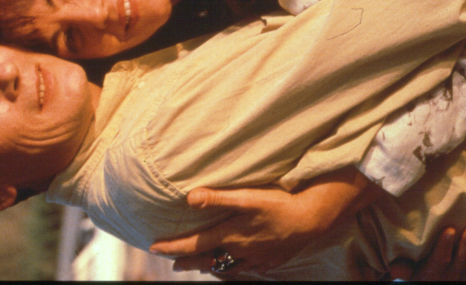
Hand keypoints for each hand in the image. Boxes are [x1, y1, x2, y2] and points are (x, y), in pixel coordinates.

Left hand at [149, 169, 381, 275]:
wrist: (311, 219)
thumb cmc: (279, 205)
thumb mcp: (248, 197)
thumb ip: (218, 197)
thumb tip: (189, 198)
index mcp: (230, 235)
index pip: (194, 244)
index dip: (172, 246)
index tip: (153, 247)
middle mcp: (239, 250)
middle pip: (206, 259)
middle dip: (186, 260)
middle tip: (171, 262)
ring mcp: (255, 259)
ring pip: (225, 266)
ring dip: (208, 264)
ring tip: (196, 264)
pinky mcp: (269, 261)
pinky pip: (244, 268)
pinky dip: (232, 267)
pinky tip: (234, 264)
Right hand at [386, 224, 465, 280]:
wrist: (438, 284)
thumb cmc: (419, 272)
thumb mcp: (409, 272)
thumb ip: (402, 269)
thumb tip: (393, 267)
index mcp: (434, 271)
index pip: (439, 258)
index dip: (444, 245)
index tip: (448, 230)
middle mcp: (454, 272)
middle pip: (463, 260)